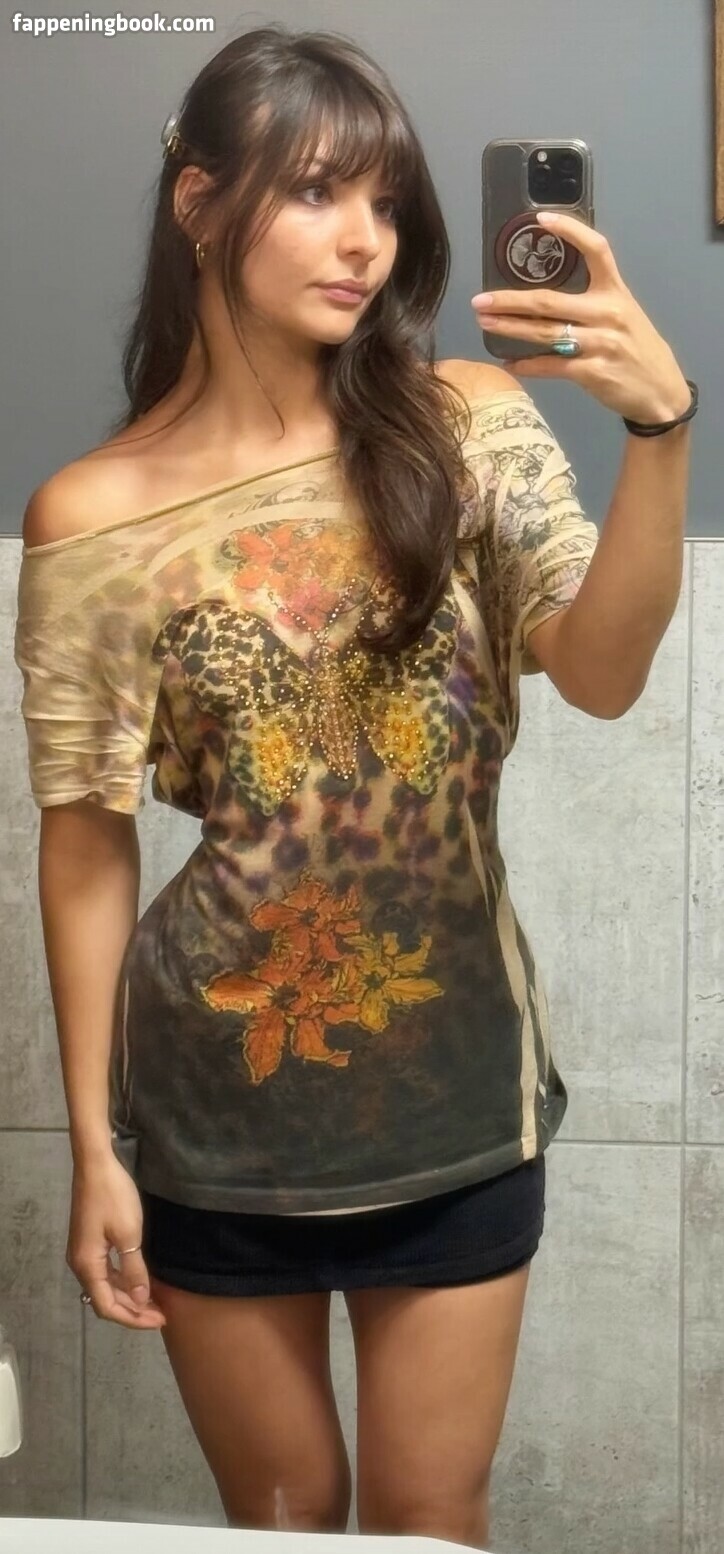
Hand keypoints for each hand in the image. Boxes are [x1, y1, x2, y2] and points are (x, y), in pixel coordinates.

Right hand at [67, 1155, 165, 1328]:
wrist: (96, 1164)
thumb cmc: (113, 1196)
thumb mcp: (129, 1235)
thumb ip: (134, 1271)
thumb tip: (140, 1301)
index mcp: (87, 1266)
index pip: (107, 1306)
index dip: (133, 1318)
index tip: (159, 1320)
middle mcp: (80, 1264)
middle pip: (105, 1299)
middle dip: (133, 1310)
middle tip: (162, 1315)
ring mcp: (83, 1253)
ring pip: (106, 1286)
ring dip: (129, 1297)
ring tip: (155, 1303)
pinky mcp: (89, 1242)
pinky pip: (106, 1271)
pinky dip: (123, 1280)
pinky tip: (140, 1281)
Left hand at [471, 211, 690, 423]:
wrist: (661, 391)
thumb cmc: (638, 350)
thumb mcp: (625, 314)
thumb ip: (594, 301)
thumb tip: (548, 296)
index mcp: (616, 292)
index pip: (596, 250)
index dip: (570, 231)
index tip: (541, 219)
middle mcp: (608, 313)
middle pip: (550, 301)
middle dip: (510, 301)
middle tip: (480, 300)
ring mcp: (600, 343)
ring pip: (545, 332)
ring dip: (510, 328)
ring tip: (485, 323)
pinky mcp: (592, 372)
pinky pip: (552, 365)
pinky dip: (528, 365)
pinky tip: (509, 363)